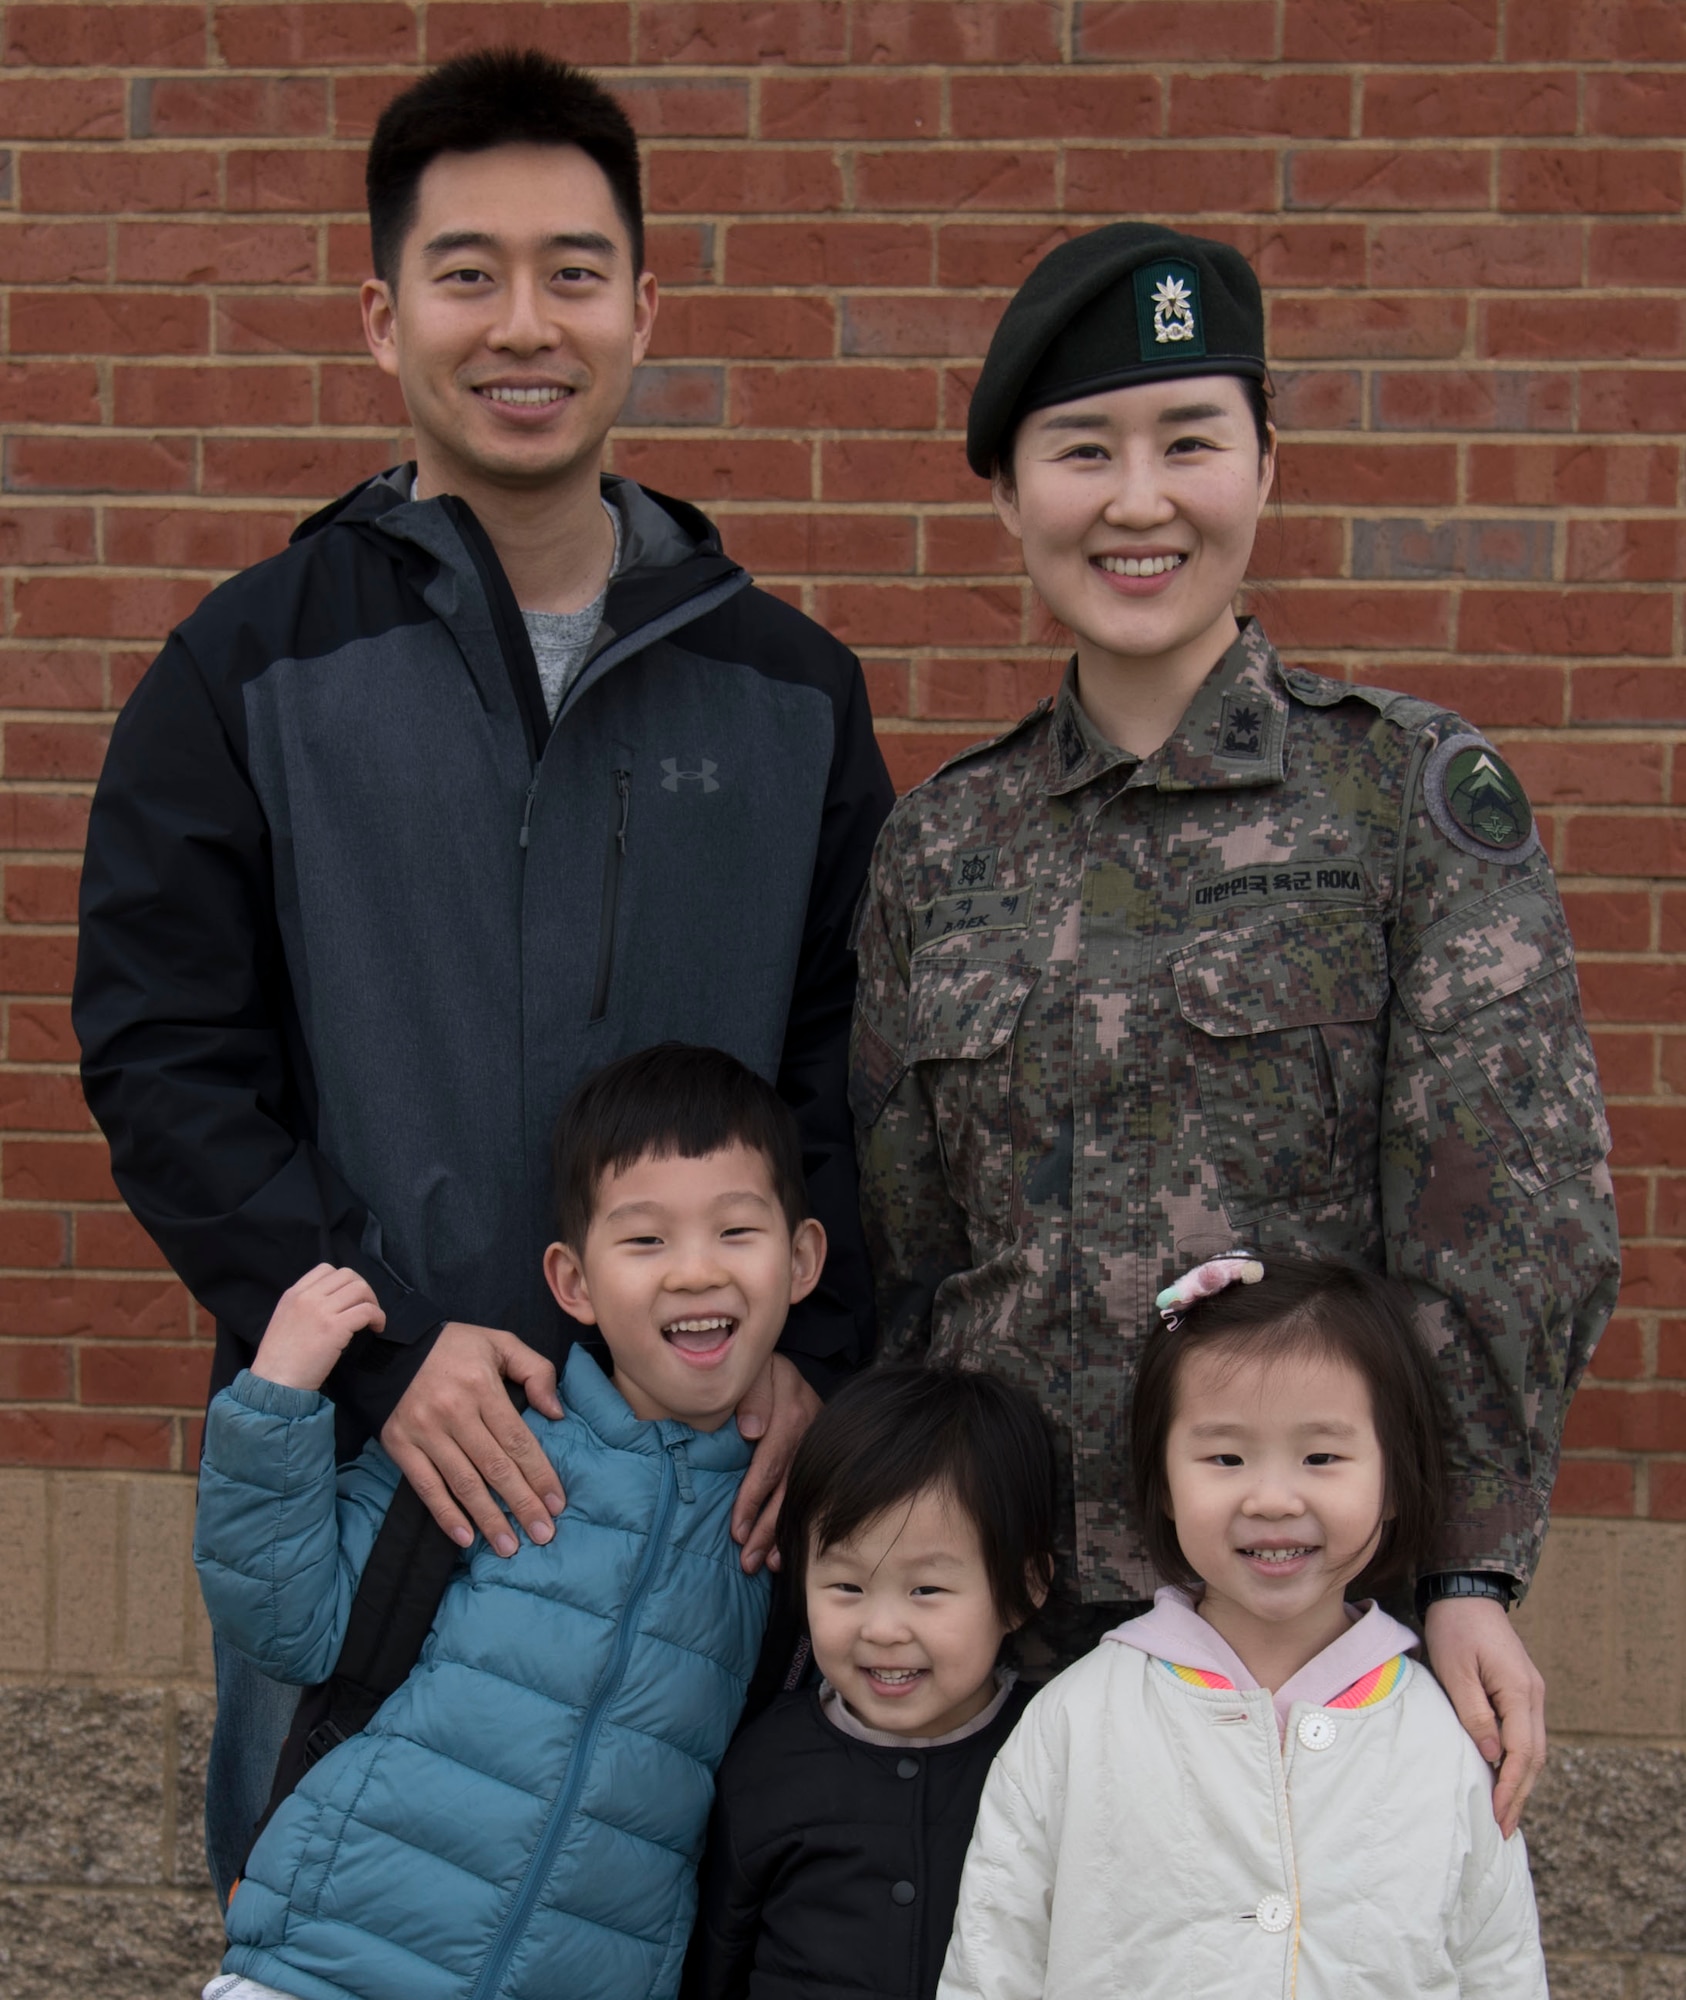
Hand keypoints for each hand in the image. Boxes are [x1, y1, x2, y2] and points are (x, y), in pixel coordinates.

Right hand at [253, 1264, 385, 1391]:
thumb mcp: (285, 1319)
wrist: (275, 1382)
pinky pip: (367, 1311)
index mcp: (293, 1294)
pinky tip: (376, 1328)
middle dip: (363, 1289)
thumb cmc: (281, 1359)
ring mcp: (321, 1310)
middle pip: (348, 1275)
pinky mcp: (335, 1328)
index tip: (349, 1298)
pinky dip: (378, 1317)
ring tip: (372, 1320)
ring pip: (360, 1289)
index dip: (344, 1281)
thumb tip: (334, 1302)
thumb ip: (305, 1305)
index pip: (326, 1269)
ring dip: (373, 1302)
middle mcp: (307, 1297)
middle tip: (366, 1308)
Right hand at [380, 1321, 566, 1555]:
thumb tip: (555, 1413)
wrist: (390, 1346)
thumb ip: (535, 1370)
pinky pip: (427, 1487)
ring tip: (510, 1547)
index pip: (518, 1441)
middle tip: (544, 1535)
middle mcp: (454, 1412)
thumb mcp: (499, 1343)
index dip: (539, 1475)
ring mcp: (425, 1431)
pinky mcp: (400, 1446)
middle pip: (495, 1468)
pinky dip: (446, 1515)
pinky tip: (466, 1537)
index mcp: (482, 1387)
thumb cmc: (453, 1347)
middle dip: (522, 1505)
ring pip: (464, 1483)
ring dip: (489, 1519)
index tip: (557, 1503)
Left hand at [730, 1354, 822, 1575]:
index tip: (737, 1531)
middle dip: (769, 1529)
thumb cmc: (759, 1369)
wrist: (785, 1366)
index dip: (754, 1499)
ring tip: (769, 1565)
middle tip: (749, 1562)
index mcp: (792, 1411)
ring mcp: (820, 1446)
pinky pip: (813, 1493)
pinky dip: (801, 1523)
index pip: (771, 1464)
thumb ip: (751, 1395)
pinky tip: (789, 1550)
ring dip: (786, 1533)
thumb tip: (750, 1431)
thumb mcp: (754, 1369)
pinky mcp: (822, 1457)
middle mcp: (811, 1432)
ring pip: (804, 1496)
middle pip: (789, 1488)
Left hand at [1423, 1595, 1546, 1836]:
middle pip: (1534, 1757)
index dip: (1511, 1788)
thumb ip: (1474, 1713)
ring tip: (1505, 1813)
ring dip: (1521, 1781)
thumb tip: (1491, 1755)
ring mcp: (1531, 1693)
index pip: (1522, 1752)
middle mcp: (1534, 1696)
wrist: (1465, 1593)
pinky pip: (1526, 1734)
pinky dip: (1518, 1761)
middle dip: (1519, 1795)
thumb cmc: (1455, 1628)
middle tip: (1503, 1829)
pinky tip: (1505, 1776)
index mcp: (1520, 1691)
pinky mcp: (1522, 1690)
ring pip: (1534, 1748)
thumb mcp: (1456, 1670)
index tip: (1498, 1816)